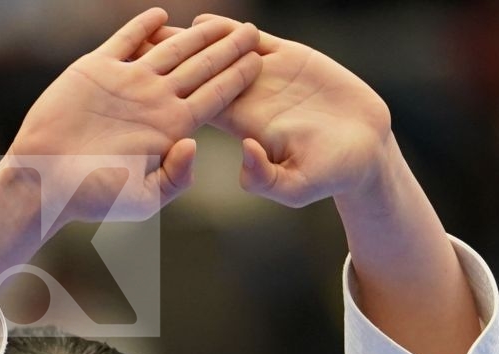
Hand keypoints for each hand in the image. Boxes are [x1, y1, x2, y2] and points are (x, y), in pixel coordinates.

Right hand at [2, 8, 261, 224]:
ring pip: (169, 49)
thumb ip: (175, 178)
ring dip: (194, 34)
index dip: (237, 76)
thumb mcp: (142, 198)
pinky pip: (125, 41)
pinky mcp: (97, 69)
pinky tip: (160, 15)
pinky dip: (141, 26)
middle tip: (251, 32)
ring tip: (219, 20)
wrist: (44, 178)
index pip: (214, 95)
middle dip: (226, 49)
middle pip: (200, 68)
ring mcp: (127, 83)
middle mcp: (154, 101)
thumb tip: (195, 145)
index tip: (261, 58)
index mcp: (170, 127)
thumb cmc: (91, 195)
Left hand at [143, 15, 391, 207]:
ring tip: (161, 29)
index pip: (197, 109)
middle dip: (170, 66)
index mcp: (242, 128)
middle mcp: (247, 100)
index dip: (170, 100)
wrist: (365, 147)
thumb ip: (268, 178)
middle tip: (133, 52)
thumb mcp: (298, 187)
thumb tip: (244, 155)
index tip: (140, 94)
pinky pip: (252, 40)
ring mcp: (265, 76)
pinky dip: (229, 30)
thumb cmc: (331, 174)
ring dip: (193, 42)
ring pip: (220, 54)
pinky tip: (206, 20)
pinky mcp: (287, 58)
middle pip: (198, 78)